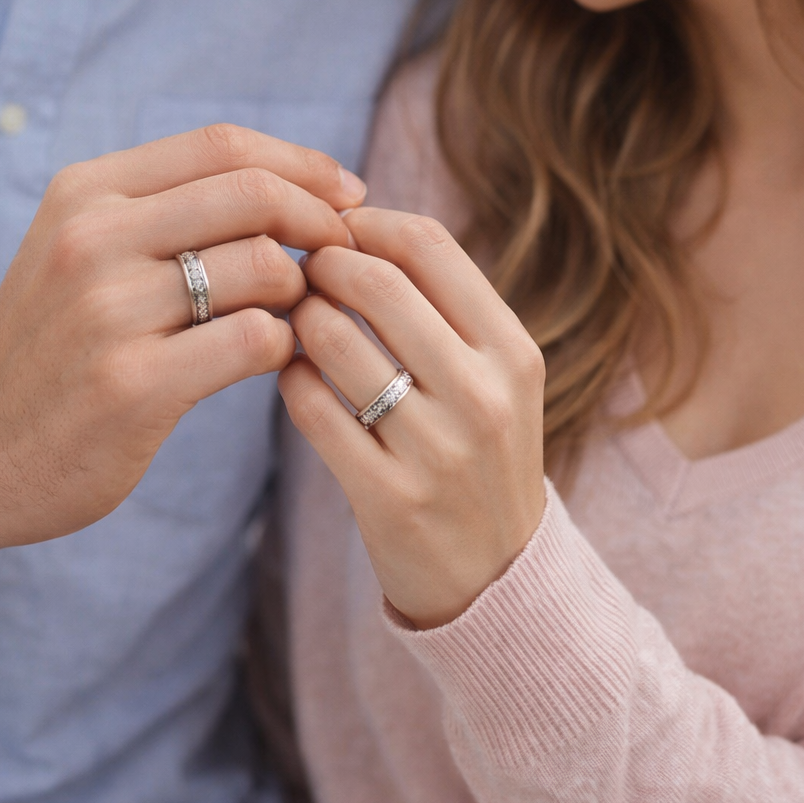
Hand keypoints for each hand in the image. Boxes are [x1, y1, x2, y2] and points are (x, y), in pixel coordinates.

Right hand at [0, 124, 364, 652]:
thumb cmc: (52, 345)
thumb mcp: (82, 248)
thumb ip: (168, 209)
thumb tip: (294, 183)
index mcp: (86, 193)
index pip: (221, 144)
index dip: (302, 162)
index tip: (347, 193)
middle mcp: (91, 239)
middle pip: (252, 194)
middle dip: (320, 220)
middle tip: (345, 254)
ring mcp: (108, 312)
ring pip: (261, 265)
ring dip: (302, 290)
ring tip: (295, 314)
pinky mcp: (131, 386)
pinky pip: (253, 341)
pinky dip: (285, 346)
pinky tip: (275, 359)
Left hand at [279, 207, 545, 629]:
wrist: (498, 579)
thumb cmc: (479, 451)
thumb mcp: (494, 375)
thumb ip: (441, 305)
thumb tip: (356, 223)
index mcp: (512, 351)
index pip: (430, 246)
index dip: (369, 224)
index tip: (338, 230)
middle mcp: (483, 395)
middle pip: (378, 283)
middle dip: (323, 264)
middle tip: (300, 271)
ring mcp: (438, 450)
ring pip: (335, 341)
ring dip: (299, 319)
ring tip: (295, 322)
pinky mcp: (389, 498)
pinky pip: (314, 409)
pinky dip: (291, 379)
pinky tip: (295, 378)